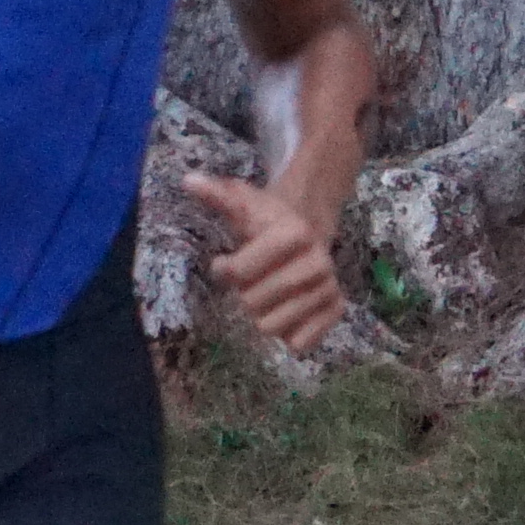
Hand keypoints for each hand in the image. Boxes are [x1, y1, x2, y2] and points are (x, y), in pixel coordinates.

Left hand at [182, 167, 347, 348]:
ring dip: (262, 316)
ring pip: (271, 327)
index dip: (225, 271)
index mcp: (295, 234)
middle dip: (244, 295)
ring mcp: (328, 289)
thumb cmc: (267, 221)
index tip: (223, 264)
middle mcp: (317, 263)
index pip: (240, 272)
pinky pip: (298, 343)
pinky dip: (286, 333)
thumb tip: (188, 180)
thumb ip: (217, 195)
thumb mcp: (244, 205)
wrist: (309, 231)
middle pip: (252, 304)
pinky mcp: (336, 310)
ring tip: (269, 296)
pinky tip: (287, 311)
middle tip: (252, 280)